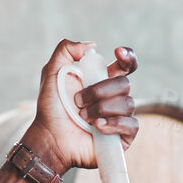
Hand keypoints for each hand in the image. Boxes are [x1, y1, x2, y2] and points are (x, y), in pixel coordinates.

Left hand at [22, 40, 138, 171]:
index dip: (127, 57)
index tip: (117, 53)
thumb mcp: (52, 72)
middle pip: (124, 84)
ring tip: (82, 118)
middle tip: (77, 101)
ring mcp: (121, 117)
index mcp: (103, 80)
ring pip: (127, 103)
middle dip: (99, 91)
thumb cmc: (51, 108)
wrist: (51, 137)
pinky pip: (131, 124)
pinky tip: (97, 127)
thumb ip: (66, 50)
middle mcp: (115, 97)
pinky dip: (113, 123)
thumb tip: (92, 45)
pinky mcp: (123, 136)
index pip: (125, 65)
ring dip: (100, 109)